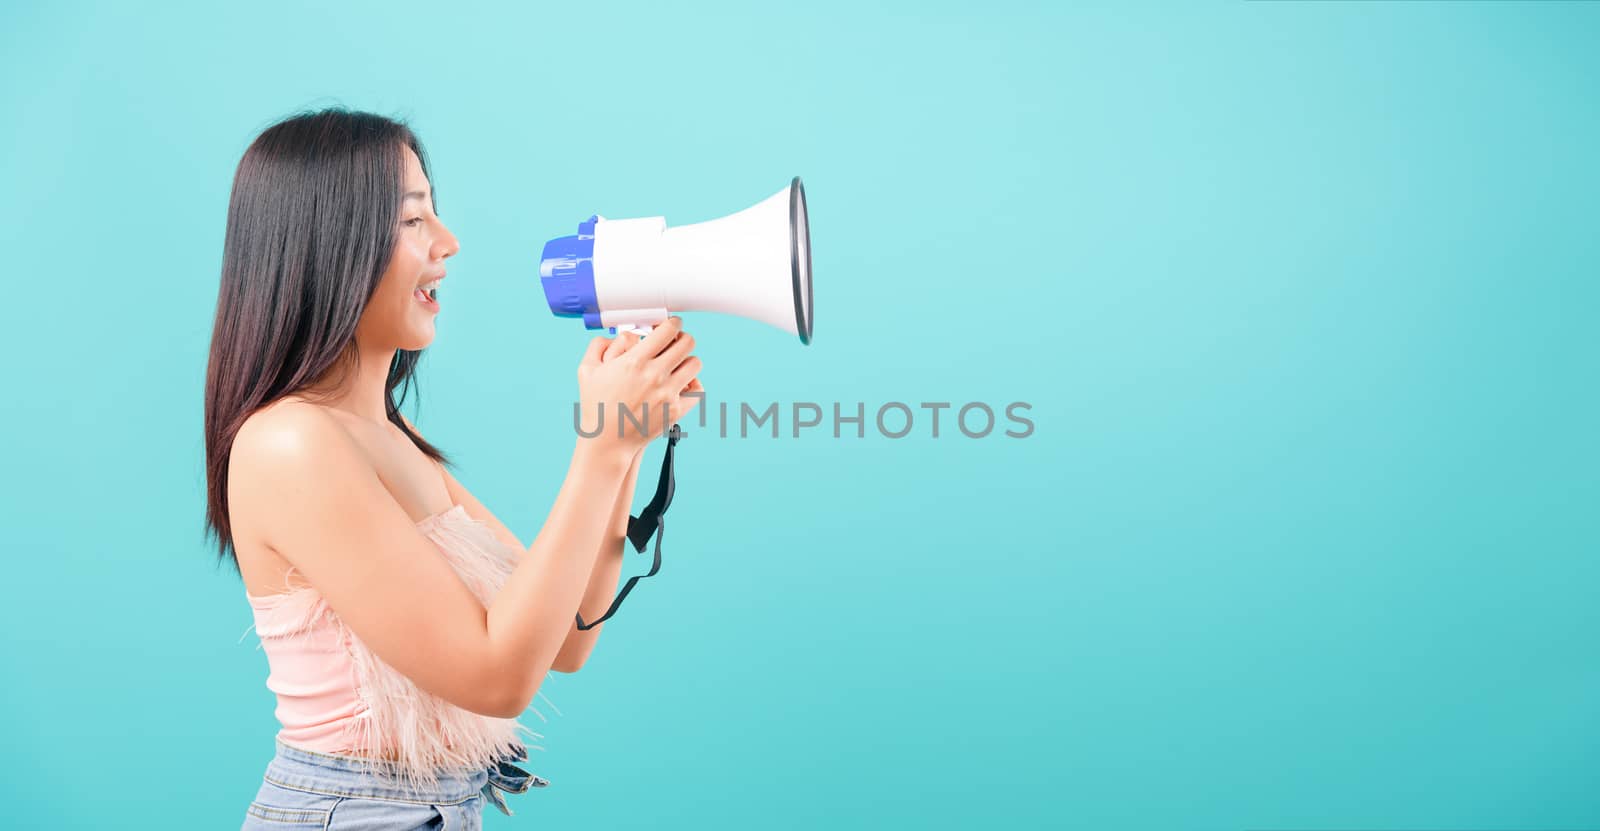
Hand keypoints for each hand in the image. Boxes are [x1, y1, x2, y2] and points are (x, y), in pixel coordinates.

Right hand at [576, 316, 702, 456]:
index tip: (672, 325)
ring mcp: (668, 393)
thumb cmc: (596, 406)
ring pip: (695, 364)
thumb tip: (615, 334)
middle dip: (682, 338)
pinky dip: (694, 385)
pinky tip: (683, 383)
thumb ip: (598, 345)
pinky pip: (698, 390)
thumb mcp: (586, 371)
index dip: (673, 323)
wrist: (608, 441)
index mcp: (635, 361)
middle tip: (677, 341)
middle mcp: (655, 375)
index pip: (668, 330)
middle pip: (687, 343)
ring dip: (688, 360)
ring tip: (679, 363)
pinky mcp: (676, 410)